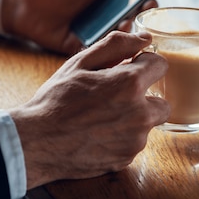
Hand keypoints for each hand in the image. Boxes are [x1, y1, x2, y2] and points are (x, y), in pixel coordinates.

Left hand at [0, 0, 140, 54]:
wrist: (18, 0)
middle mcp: (108, 9)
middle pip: (138, 10)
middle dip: (149, 7)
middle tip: (151, 3)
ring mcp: (98, 28)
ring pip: (125, 31)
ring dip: (132, 26)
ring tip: (131, 20)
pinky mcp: (86, 44)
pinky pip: (105, 47)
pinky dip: (114, 46)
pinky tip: (116, 40)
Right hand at [10, 31, 169, 188]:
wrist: (35, 142)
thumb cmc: (55, 100)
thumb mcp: (80, 63)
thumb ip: (116, 45)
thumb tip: (145, 38)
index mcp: (130, 85)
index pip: (161, 66)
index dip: (143, 65)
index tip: (129, 70)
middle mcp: (139, 114)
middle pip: (162, 101)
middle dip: (145, 97)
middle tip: (115, 97)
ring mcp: (134, 140)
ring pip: (147, 124)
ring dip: (133, 119)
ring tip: (102, 117)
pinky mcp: (126, 159)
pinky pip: (134, 143)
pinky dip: (122, 138)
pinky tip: (98, 134)